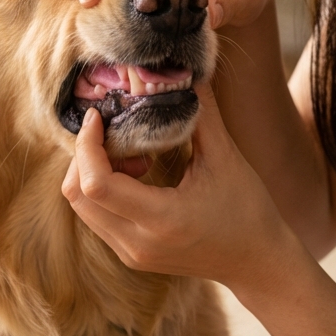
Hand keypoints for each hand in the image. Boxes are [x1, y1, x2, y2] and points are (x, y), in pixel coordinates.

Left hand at [61, 82, 294, 287]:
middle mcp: (137, 242)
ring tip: (132, 153)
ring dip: (92, 172)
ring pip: (81, 208)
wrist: (258, 262)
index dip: (86, 145)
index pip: (95, 184)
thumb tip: (183, 72)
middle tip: (114, 131)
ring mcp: (131, 253)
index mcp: (161, 219)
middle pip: (76, 196)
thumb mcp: (226, 157)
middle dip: (84, 155)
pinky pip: (96, 217)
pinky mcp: (131, 255)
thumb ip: (202, 112)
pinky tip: (137, 173)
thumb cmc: (248, 209)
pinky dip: (102, 189)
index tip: (98, 116)